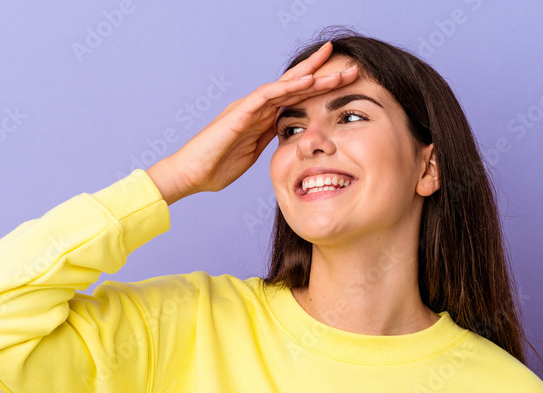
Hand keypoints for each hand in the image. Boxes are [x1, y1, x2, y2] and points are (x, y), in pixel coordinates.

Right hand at [146, 41, 358, 204]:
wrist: (190, 174)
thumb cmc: (215, 168)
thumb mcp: (252, 154)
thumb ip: (267, 141)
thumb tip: (286, 138)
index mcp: (261, 118)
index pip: (295, 99)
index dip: (320, 89)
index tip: (344, 85)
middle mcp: (256, 107)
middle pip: (295, 86)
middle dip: (323, 75)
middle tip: (351, 67)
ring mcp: (248, 107)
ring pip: (285, 85)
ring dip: (312, 76)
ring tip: (336, 67)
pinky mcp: (239, 112)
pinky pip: (267, 95)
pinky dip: (287, 87)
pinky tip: (307, 80)